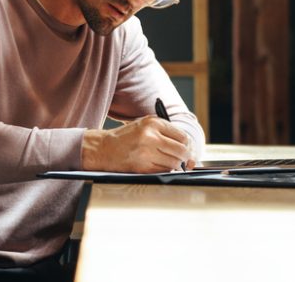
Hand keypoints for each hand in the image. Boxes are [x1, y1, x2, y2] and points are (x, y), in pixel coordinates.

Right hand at [81, 116, 195, 172]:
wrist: (104, 148)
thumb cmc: (127, 137)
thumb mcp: (146, 127)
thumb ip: (167, 135)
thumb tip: (190, 153)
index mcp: (153, 123)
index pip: (182, 137)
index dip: (186, 145)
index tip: (184, 149)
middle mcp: (151, 136)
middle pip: (181, 151)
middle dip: (183, 157)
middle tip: (179, 159)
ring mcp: (146, 152)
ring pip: (174, 163)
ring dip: (173, 165)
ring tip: (163, 160)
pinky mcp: (142, 166)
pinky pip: (164, 171)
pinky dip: (164, 170)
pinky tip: (155, 164)